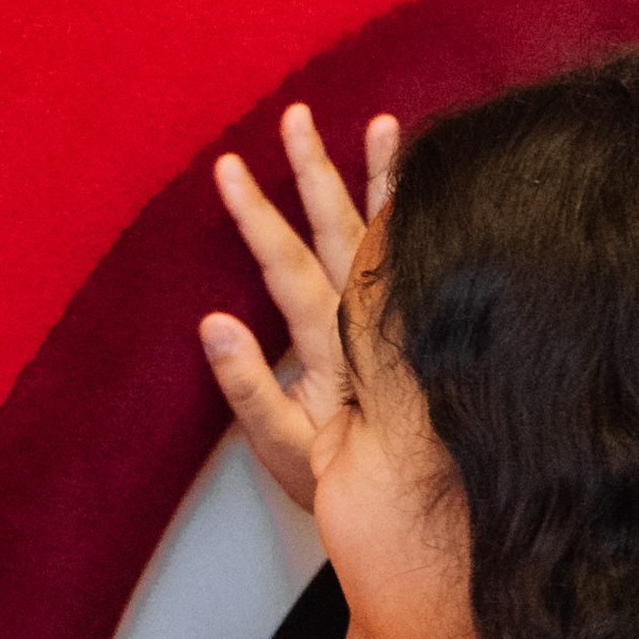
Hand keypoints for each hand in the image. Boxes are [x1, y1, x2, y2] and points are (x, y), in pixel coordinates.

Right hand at [194, 105, 395, 513]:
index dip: (258, 215)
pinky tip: (425, 193)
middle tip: (295, 116)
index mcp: (331, 347)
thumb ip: (249, 386)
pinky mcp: (420, 340)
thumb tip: (214, 321)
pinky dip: (421, 227)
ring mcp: (399, 329)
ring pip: (388, 241)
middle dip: (312, 172)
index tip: (228, 168)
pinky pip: (423, 269)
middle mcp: (369, 326)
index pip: (288, 266)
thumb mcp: (286, 450)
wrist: (423, 522)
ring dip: (380, 181)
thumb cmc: (352, 494)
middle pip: (340, 233)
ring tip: (384, 126)